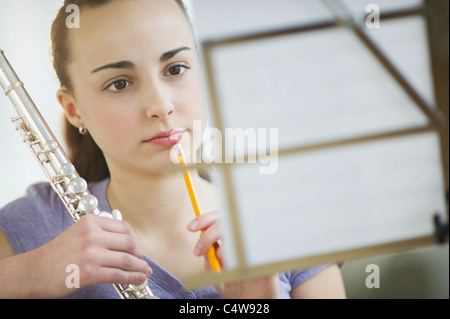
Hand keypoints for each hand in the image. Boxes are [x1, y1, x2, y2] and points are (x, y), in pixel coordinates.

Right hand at [31, 215, 151, 297]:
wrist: (34, 271)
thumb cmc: (58, 253)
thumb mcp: (78, 232)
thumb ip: (100, 232)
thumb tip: (128, 239)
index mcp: (91, 222)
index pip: (124, 227)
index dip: (135, 239)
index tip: (137, 248)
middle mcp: (92, 235)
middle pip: (129, 242)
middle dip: (139, 253)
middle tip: (142, 261)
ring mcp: (91, 253)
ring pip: (127, 259)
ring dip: (140, 267)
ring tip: (145, 271)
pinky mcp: (90, 272)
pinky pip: (119, 274)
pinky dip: (133, 277)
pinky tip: (138, 279)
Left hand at [188, 211, 279, 298]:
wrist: (250, 301)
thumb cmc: (233, 284)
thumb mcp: (215, 268)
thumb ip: (209, 251)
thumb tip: (200, 234)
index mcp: (233, 237)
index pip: (221, 218)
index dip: (205, 219)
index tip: (191, 228)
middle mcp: (245, 236)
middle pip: (228, 222)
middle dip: (208, 235)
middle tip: (197, 250)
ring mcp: (257, 244)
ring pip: (236, 237)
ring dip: (224, 253)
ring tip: (224, 268)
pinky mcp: (267, 255)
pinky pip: (248, 251)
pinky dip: (237, 261)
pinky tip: (237, 270)